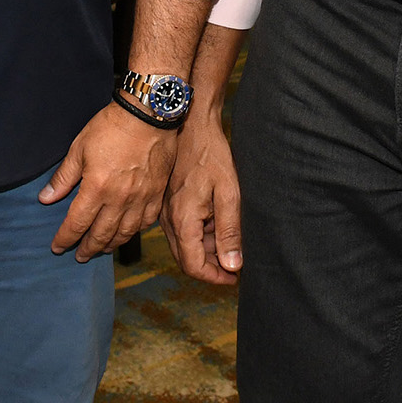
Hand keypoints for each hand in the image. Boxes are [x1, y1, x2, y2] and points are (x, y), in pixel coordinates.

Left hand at [39, 102, 177, 260]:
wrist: (149, 114)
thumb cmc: (111, 127)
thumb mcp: (79, 147)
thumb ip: (63, 177)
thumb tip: (46, 198)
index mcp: (96, 188)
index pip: (76, 224)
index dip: (65, 238)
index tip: (57, 247)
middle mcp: (119, 199)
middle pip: (100, 235)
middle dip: (87, 248)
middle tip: (79, 255)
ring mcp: (140, 199)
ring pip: (124, 233)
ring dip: (110, 244)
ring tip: (101, 248)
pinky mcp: (156, 194)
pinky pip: (145, 223)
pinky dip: (134, 232)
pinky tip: (127, 232)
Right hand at [161, 112, 241, 284]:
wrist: (192, 125)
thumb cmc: (211, 155)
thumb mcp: (229, 193)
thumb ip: (229, 231)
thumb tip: (232, 265)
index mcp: (182, 220)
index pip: (193, 266)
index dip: (214, 277)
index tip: (234, 277)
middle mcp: (168, 220)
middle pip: (187, 259)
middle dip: (211, 266)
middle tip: (235, 262)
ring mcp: (166, 211)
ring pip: (184, 245)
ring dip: (206, 249)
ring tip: (230, 239)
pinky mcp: (168, 203)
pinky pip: (181, 230)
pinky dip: (199, 234)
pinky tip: (216, 221)